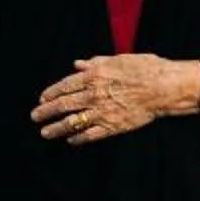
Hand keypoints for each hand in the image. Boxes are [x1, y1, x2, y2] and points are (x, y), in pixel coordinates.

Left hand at [33, 54, 194, 146]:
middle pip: (63, 105)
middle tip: (35, 117)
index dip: (51, 93)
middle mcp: (93, 94)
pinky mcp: (113, 126)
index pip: (64, 86)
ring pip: (72, 123)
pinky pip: (90, 135)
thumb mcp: (118, 59)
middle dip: (46, 112)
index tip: (42, 98)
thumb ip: (95, 63)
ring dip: (56, 128)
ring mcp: (102, 112)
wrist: (164, 87)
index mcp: (94, 76)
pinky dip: (78, 138)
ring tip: (45, 132)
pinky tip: (70, 141)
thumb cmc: (145, 68)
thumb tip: (77, 65)